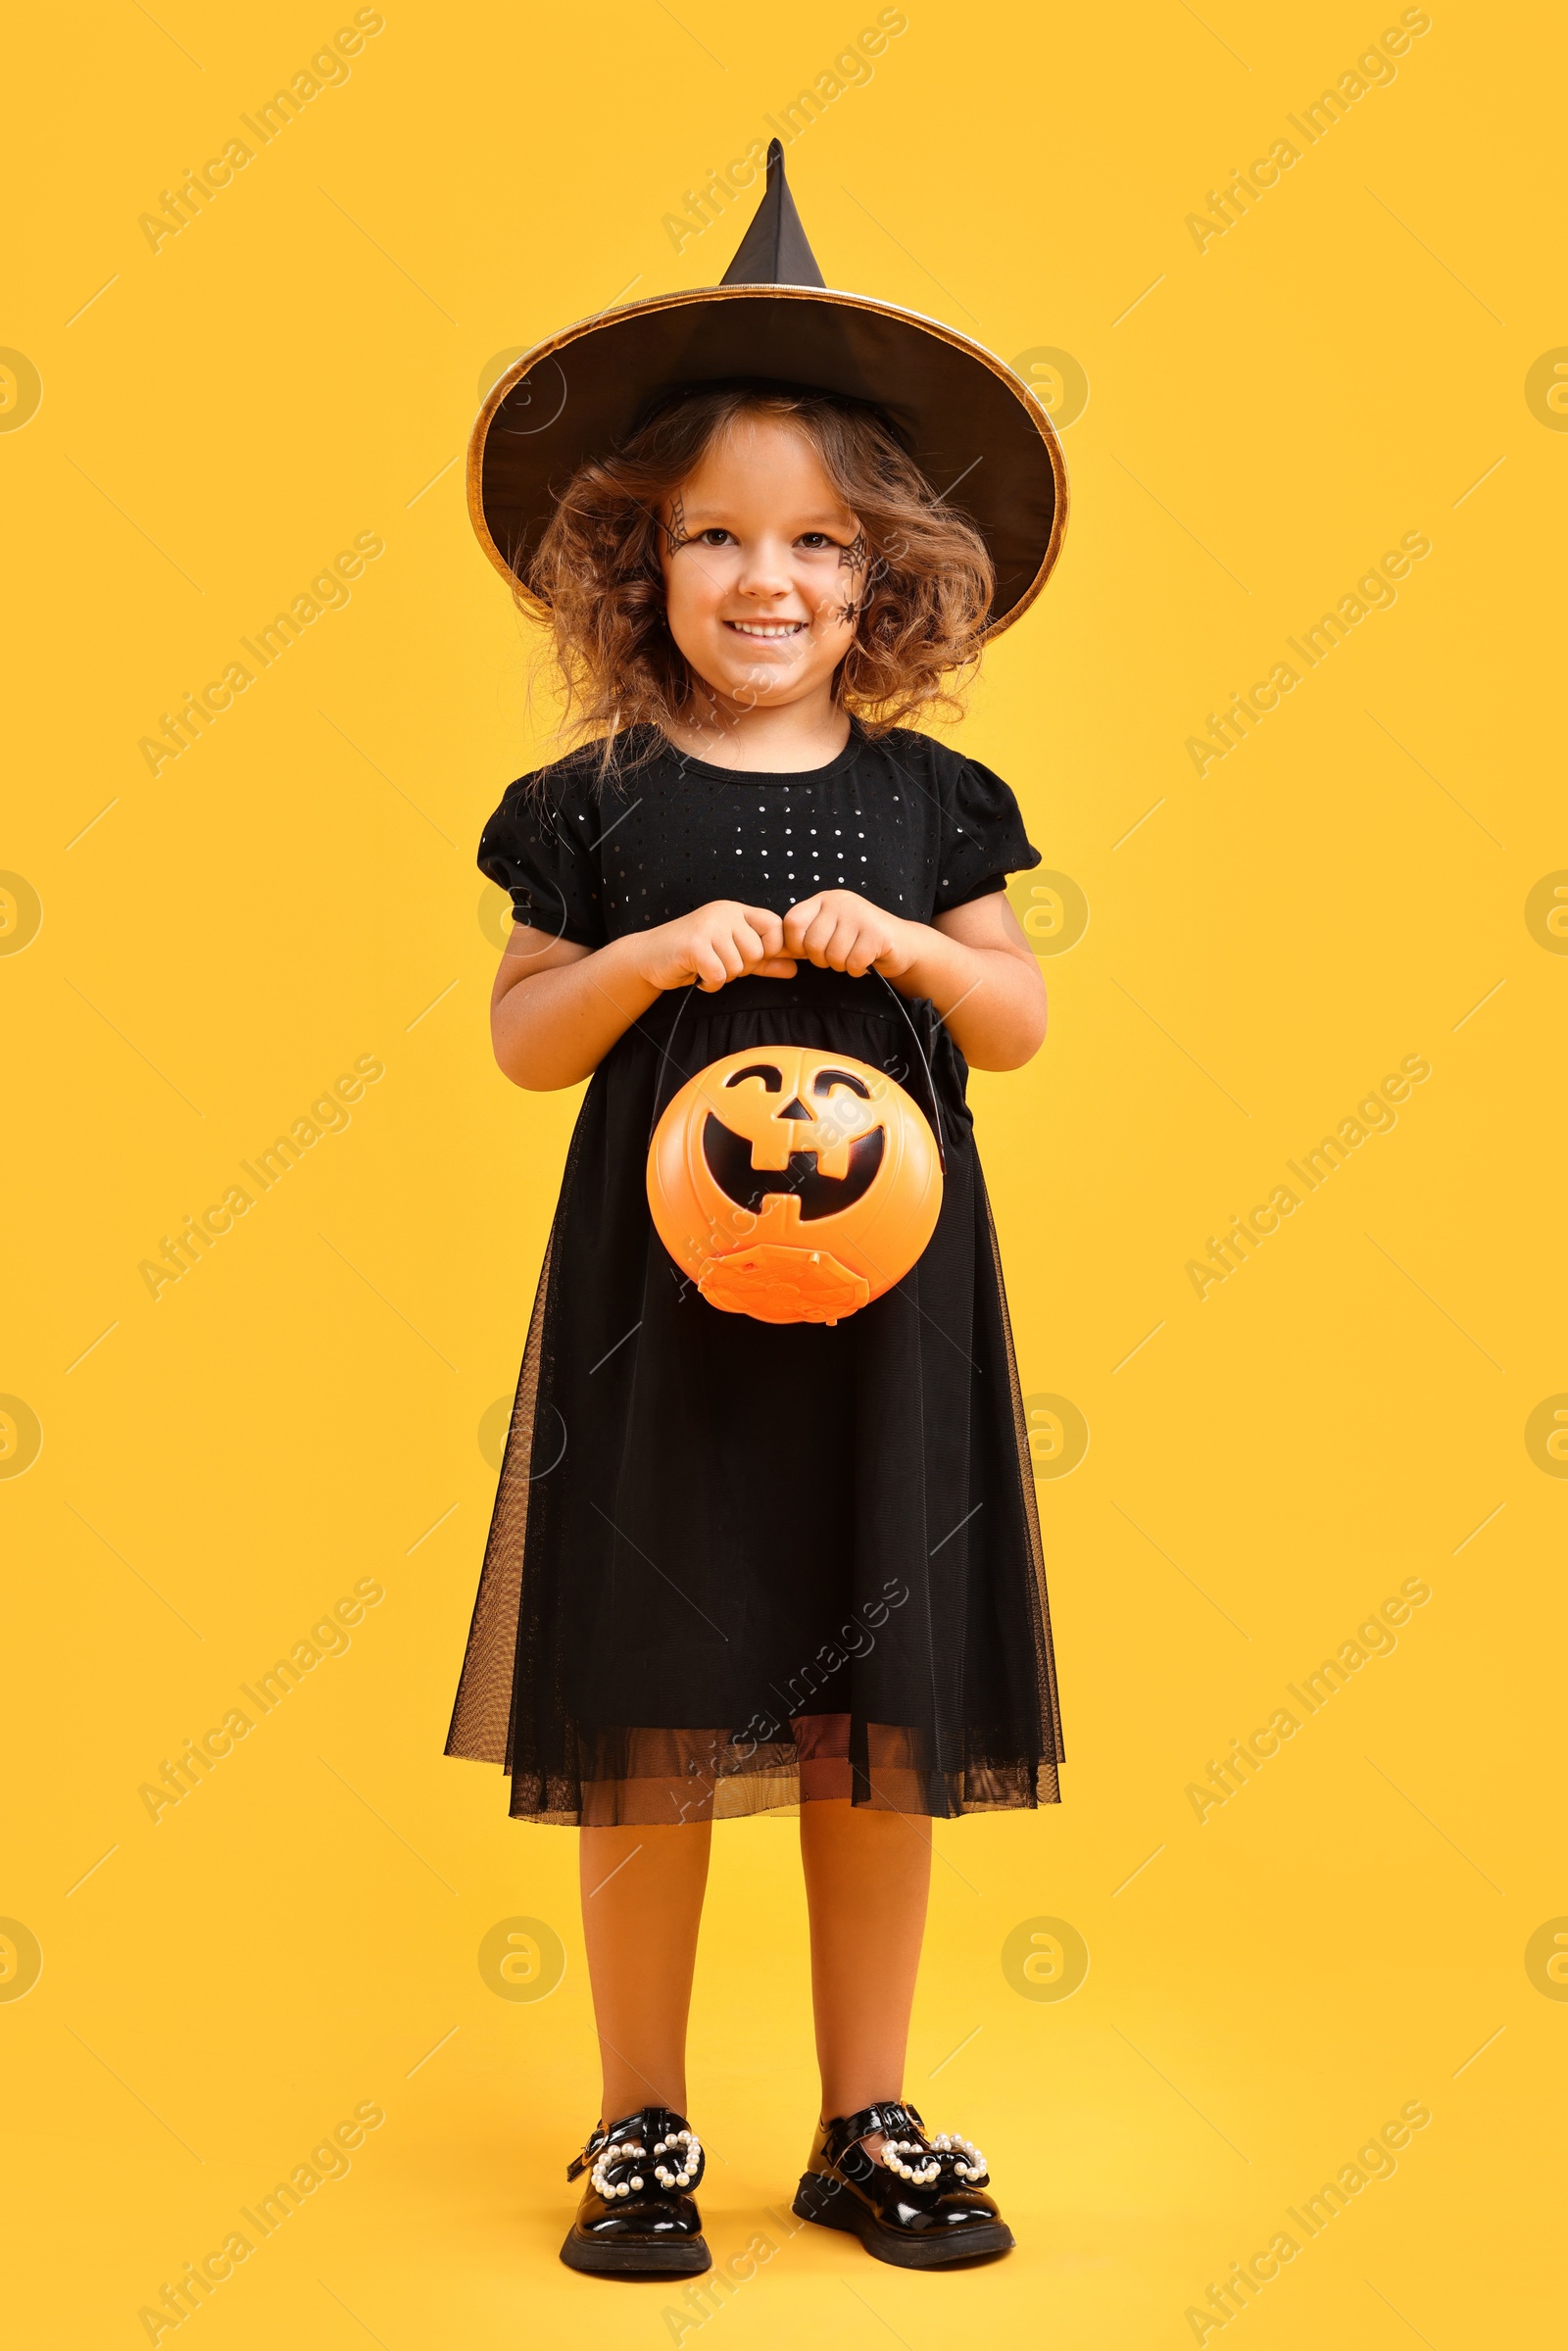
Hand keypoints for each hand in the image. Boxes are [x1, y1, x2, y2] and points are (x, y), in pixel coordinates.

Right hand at [630, 900, 797, 993]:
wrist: (649, 957)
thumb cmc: (693, 955)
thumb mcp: (733, 955)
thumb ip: (765, 961)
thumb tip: (795, 968)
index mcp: (736, 911)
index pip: (774, 926)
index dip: (769, 949)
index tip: (749, 958)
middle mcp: (724, 913)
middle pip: (757, 953)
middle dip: (740, 968)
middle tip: (718, 963)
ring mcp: (708, 926)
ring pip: (738, 967)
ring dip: (722, 977)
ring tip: (704, 967)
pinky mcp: (694, 945)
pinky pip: (719, 975)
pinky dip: (709, 984)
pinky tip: (696, 975)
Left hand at [782, 889, 915, 978]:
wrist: (902, 943)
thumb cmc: (858, 941)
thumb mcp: (828, 931)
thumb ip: (803, 937)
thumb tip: (773, 951)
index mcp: (824, 900)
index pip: (792, 923)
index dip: (795, 945)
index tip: (809, 952)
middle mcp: (840, 901)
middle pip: (812, 944)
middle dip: (823, 960)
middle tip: (839, 955)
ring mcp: (860, 915)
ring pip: (833, 956)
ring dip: (842, 965)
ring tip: (854, 955)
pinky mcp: (877, 933)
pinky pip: (853, 963)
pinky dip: (858, 969)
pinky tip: (866, 960)